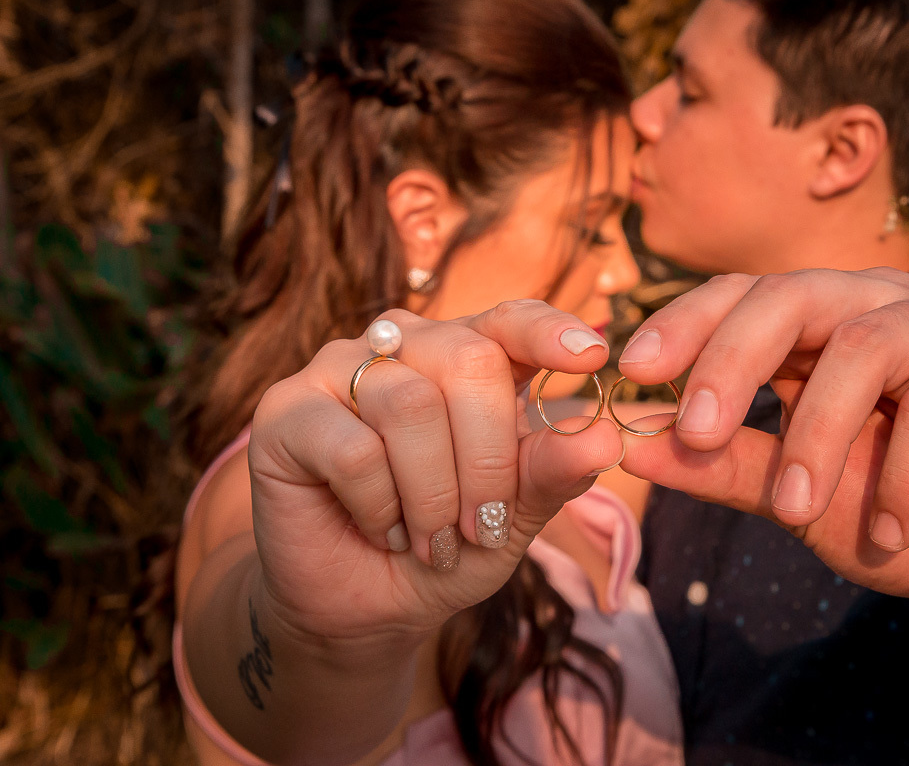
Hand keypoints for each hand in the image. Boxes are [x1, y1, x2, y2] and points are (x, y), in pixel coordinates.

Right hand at [247, 300, 623, 642]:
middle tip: (482, 529)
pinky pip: (354, 449)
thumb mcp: (513, 518)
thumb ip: (551, 472)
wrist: (365, 607)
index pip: (510, 319)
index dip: (549, 331)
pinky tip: (380, 529)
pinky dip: (380, 507)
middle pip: (468, 360)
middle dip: (488, 460)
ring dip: (433, 494)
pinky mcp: (286, 410)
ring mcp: (338, 369)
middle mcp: (403, 345)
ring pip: (411, 405)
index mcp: (466, 356)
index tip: (593, 357)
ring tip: (429, 540)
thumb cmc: (446, 547)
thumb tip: (604, 437)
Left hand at [617, 269, 908, 610]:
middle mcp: (877, 306)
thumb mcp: (791, 496)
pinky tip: (889, 530)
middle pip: (794, 295)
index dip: (686, 322)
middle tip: (694, 432)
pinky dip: (904, 474)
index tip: (632, 371)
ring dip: (819, 437)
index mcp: (818, 326)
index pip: (744, 295)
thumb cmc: (883, 513)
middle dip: (734, 361)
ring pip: (863, 347)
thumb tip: (629, 444)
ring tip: (796, 512)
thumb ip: (721, 465)